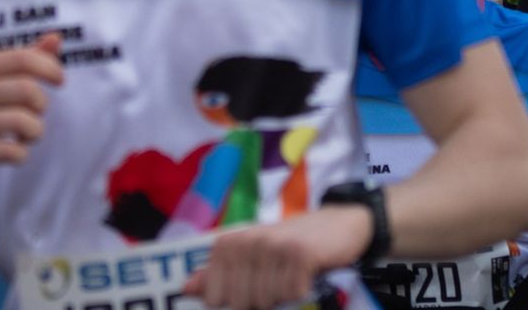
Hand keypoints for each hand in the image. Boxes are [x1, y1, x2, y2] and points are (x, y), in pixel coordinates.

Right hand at [0, 34, 63, 196]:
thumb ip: (26, 60)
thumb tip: (56, 38)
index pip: (22, 58)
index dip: (50, 68)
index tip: (60, 80)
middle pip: (26, 90)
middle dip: (42, 105)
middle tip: (37, 115)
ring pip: (20, 121)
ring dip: (35, 132)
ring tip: (28, 136)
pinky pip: (6, 151)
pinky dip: (20, 154)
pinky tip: (15, 153)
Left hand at [182, 205, 370, 309]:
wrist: (341, 224)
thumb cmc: (292, 245)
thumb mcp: (253, 255)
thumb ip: (219, 273)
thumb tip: (186, 288)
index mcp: (229, 243)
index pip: (215, 297)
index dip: (235, 301)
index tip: (252, 286)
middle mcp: (248, 242)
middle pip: (241, 304)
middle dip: (262, 300)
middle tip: (278, 280)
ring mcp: (273, 247)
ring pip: (266, 301)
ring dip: (283, 296)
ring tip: (292, 275)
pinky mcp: (300, 255)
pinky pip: (292, 294)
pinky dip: (302, 291)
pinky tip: (307, 273)